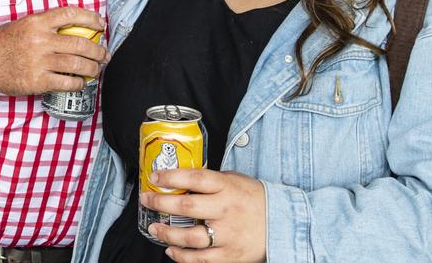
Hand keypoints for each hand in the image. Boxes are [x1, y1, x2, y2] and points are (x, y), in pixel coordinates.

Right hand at [0, 7, 106, 95]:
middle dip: (98, 50)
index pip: (70, 14)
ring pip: (78, 64)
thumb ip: (43, 26)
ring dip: (93, 67)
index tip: (100, 24)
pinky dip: (79, 83)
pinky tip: (80, 82)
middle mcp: (40, 40)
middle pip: (81, 43)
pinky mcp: (38, 81)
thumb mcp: (20, 26)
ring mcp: (40, 61)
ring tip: (96, 68)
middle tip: (104, 54)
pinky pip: (67, 82)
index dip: (90, 18)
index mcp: (36, 22)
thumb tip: (71, 29)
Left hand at [141, 168, 266, 262]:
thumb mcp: (235, 180)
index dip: (171, 177)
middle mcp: (226, 210)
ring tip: (154, 229)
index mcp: (227, 187)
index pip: (194, 178)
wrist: (284, 222)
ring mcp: (228, 235)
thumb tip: (182, 179)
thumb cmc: (256, 199)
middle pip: (187, 208)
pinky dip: (183, 257)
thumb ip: (211, 180)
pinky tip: (172, 250)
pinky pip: (201, 260)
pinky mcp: (231, 255)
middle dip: (160, 204)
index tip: (155, 176)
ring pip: (191, 237)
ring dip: (167, 234)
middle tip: (147, 200)